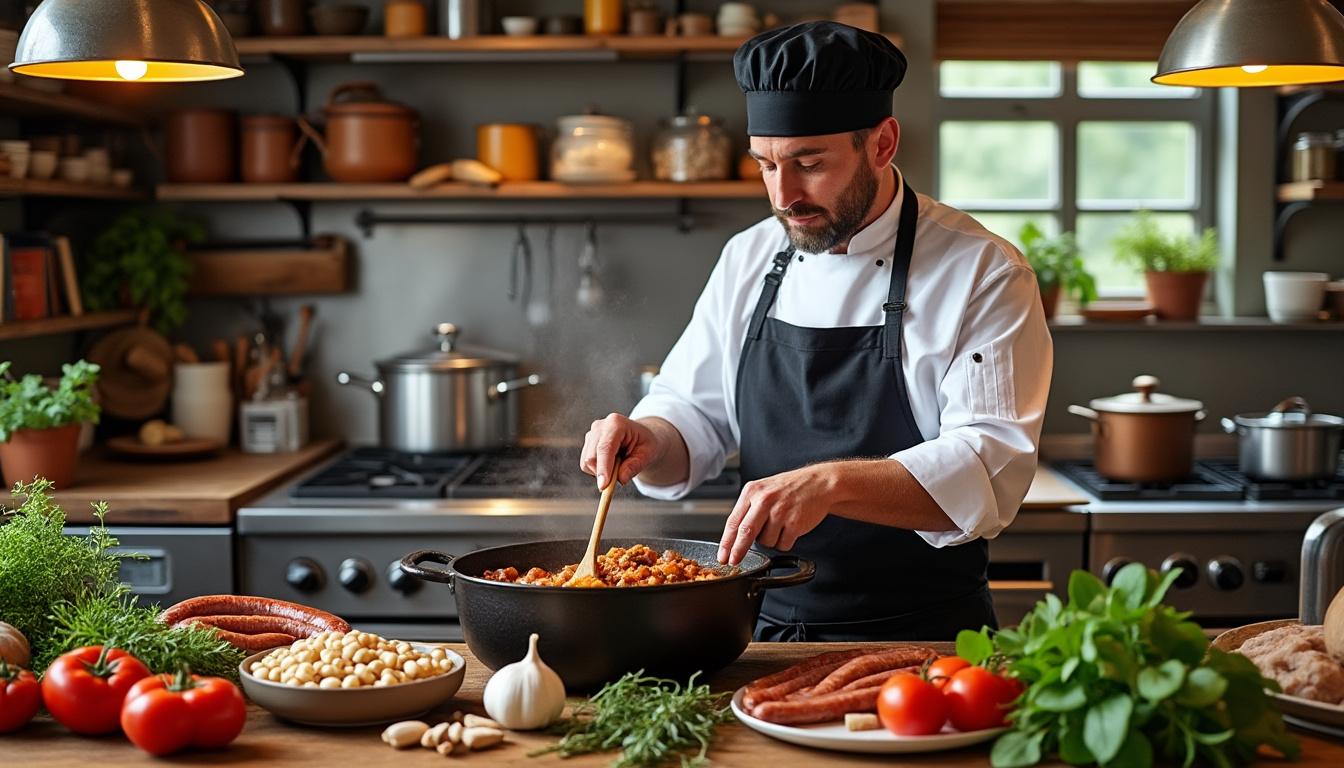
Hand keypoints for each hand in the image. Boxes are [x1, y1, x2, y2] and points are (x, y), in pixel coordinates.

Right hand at [580, 413, 663, 489]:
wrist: (640, 437)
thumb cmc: (645, 444)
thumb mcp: (647, 454)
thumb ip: (634, 466)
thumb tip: (621, 479)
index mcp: (616, 424)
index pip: (605, 448)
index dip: (603, 468)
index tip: (603, 486)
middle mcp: (600, 426)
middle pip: (591, 457)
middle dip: (603, 473)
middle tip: (619, 479)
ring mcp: (591, 434)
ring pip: (587, 463)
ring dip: (601, 472)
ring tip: (619, 465)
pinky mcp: (587, 444)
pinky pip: (586, 465)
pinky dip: (598, 470)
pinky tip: (611, 463)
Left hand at [718, 464, 834, 564]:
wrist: (819, 483)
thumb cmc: (789, 488)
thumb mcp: (763, 490)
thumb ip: (748, 509)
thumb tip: (735, 537)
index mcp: (752, 491)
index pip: (733, 521)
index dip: (726, 542)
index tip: (722, 555)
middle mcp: (765, 500)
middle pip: (745, 532)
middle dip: (737, 551)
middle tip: (733, 561)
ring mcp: (780, 511)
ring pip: (765, 542)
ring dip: (770, 541)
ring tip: (779, 525)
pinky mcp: (794, 523)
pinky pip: (782, 545)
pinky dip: (784, 542)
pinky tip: (790, 528)